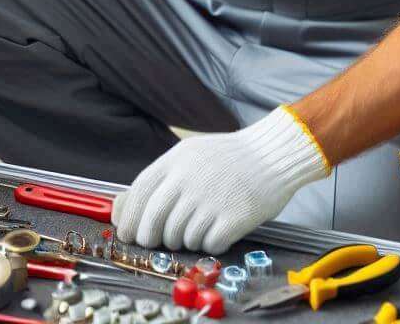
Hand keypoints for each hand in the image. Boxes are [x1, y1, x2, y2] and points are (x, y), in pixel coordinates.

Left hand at [111, 106, 329, 253]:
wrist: (272, 155)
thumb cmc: (229, 157)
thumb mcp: (190, 154)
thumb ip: (162, 177)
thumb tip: (127, 206)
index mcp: (175, 161)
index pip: (140, 193)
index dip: (129, 218)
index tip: (127, 234)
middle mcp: (188, 180)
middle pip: (154, 221)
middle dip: (151, 239)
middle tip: (158, 242)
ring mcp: (210, 200)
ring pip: (180, 237)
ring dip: (186, 240)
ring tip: (200, 227)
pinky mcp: (232, 218)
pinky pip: (208, 245)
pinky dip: (211, 244)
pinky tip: (219, 231)